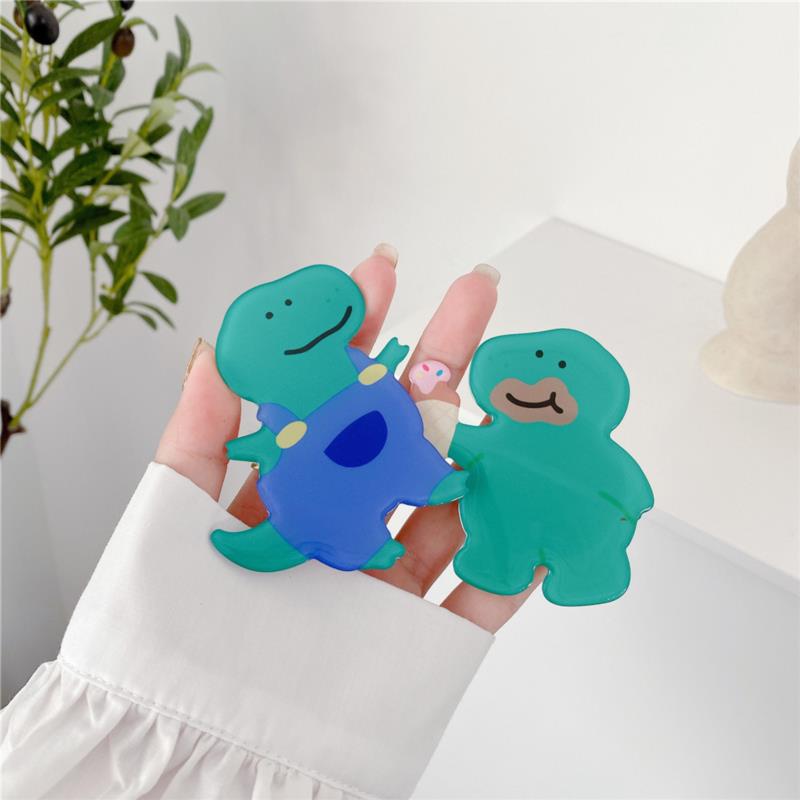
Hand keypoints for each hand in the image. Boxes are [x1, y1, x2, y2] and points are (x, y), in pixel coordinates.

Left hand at [155, 246, 544, 632]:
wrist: (201, 756)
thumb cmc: (176, 633)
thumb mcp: (173, 518)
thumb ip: (199, 430)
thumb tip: (220, 343)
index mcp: (293, 497)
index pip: (335, 399)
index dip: (358, 333)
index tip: (380, 272)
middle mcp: (347, 531)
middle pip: (404, 434)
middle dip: (440, 358)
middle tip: (474, 291)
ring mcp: (387, 584)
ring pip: (454, 504)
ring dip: (491, 445)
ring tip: (520, 385)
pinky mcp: (418, 644)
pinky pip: (484, 601)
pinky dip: (522, 564)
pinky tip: (549, 511)